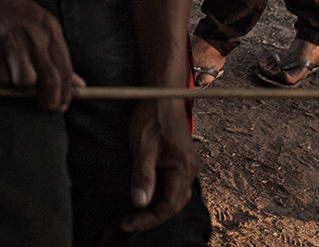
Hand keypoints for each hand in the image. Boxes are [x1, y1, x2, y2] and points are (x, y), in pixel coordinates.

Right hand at [0, 0, 78, 111]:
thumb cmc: (11, 15)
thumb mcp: (40, 26)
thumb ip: (57, 55)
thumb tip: (78, 84)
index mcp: (49, 29)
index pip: (65, 70)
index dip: (65, 93)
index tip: (61, 105)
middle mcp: (33, 34)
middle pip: (50, 80)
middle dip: (49, 101)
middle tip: (45, 107)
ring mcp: (11, 40)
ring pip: (25, 82)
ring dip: (20, 87)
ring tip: (14, 77)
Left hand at [122, 98, 199, 232]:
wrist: (163, 95)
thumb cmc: (153, 116)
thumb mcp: (143, 145)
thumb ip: (143, 175)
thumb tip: (140, 203)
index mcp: (183, 167)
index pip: (169, 205)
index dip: (149, 218)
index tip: (128, 223)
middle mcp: (190, 169)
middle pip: (174, 205)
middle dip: (152, 217)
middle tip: (129, 222)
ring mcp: (187, 166)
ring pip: (174, 197)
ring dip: (156, 209)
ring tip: (136, 215)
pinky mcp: (181, 162)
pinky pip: (173, 186)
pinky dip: (160, 196)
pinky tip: (147, 198)